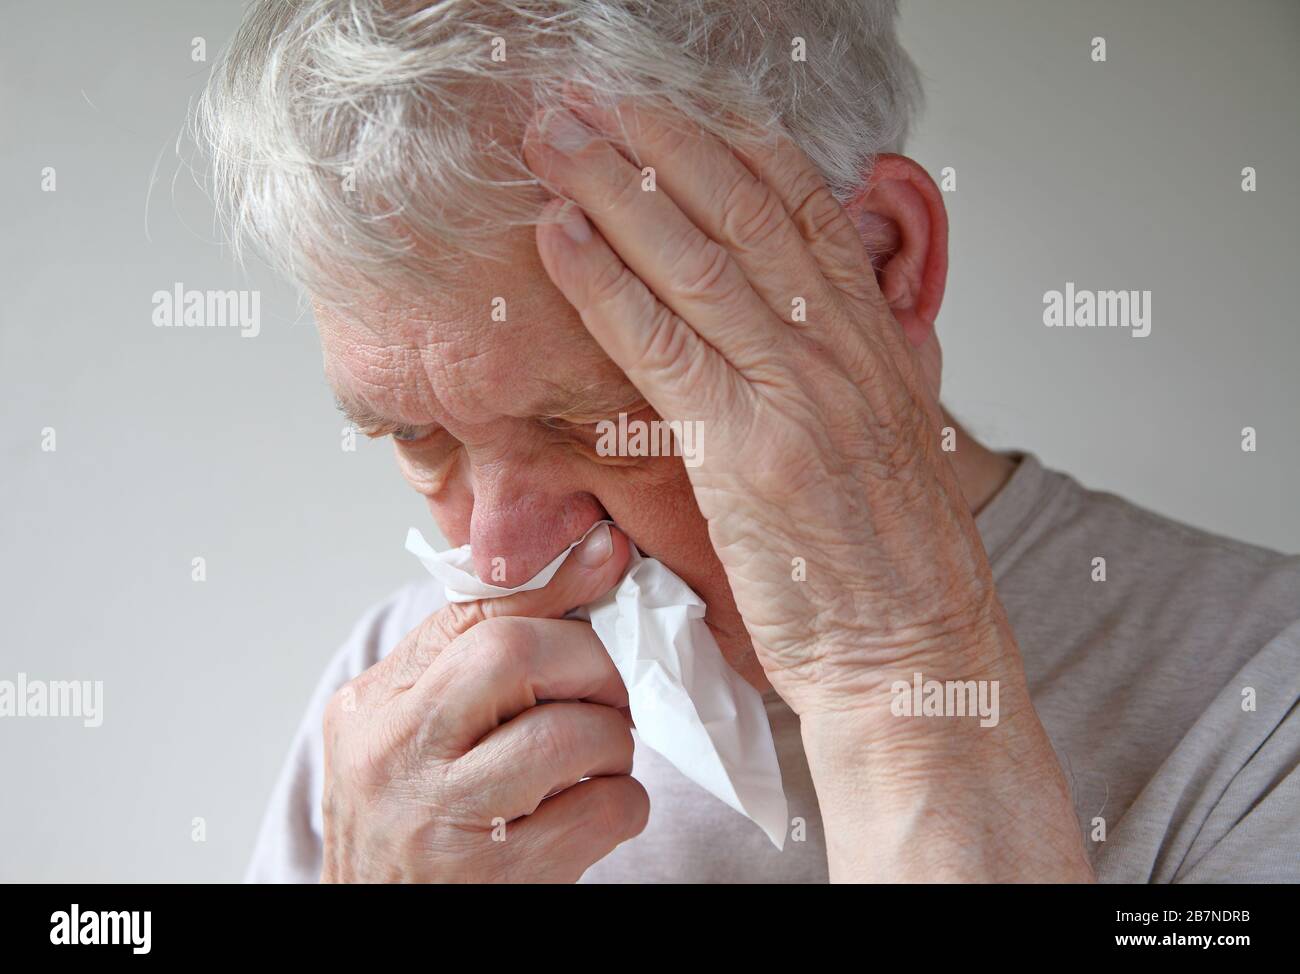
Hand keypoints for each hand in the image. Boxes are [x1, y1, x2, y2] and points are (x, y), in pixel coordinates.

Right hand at [320, 524, 647, 882]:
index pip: (467, 616)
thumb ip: (467, 660)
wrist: (379, 928)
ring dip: (613, 737)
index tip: (607, 555)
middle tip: (608, 689)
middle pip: (513, 655)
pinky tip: (599, 807)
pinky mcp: (498, 878)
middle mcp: (393, 755)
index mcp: (370, 707)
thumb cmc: (411, 820)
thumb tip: (585, 561)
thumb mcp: (410, 732)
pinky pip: (601, 810)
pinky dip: (623, 801)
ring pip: (569, 734)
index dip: (551, 581)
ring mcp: (442, 820)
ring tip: (601, 753)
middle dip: (590, 661)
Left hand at [524, 100, 1092, 880]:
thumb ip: (857, 373)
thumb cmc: (893, 566)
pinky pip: (663, 347)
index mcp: (878, 342)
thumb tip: (820, 326)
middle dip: (658, 143)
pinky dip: (606, 285)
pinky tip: (559, 239)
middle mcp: (843, 350)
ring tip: (555, 141)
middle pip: (741, 213)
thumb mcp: (893, 445)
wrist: (914, 654)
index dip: (733, 146)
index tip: (675, 106)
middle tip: (591, 98)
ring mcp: (800, 395)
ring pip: (696, 263)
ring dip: (615, 190)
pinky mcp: (750, 451)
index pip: (805, 211)